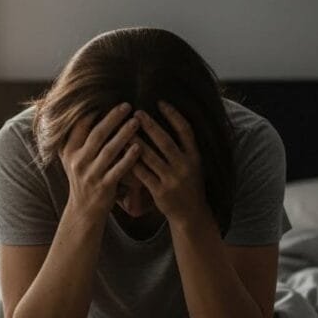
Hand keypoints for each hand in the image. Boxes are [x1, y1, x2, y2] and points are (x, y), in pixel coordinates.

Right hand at [57, 103, 141, 219]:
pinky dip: (129, 158)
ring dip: (124, 134)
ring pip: (109, 151)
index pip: (80, 125)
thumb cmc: (83, 179)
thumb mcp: (72, 159)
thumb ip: (76, 138)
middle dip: (113, 118)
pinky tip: (139, 147)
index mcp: (69, 152)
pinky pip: (118, 169)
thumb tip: (85, 110)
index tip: (108, 97)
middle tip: (128, 105)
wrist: (84, 210)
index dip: (94, 111)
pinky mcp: (104, 187)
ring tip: (137, 122)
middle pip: (97, 135)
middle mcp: (78, 162)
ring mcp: (91, 175)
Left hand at [130, 100, 208, 226]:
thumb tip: (172, 121)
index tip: (160, 102)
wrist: (191, 215)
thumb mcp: (195, 165)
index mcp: (195, 157)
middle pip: (165, 141)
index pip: (186, 131)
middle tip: (136, 112)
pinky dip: (132, 163)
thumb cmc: (190, 186)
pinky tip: (122, 154)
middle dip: (150, 125)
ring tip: (125, 131)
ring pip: (151, 157)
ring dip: (137, 142)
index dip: (174, 115)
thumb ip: (185, 147)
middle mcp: (185, 167)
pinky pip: (143, 175)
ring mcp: (173, 180)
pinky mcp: (161, 192)